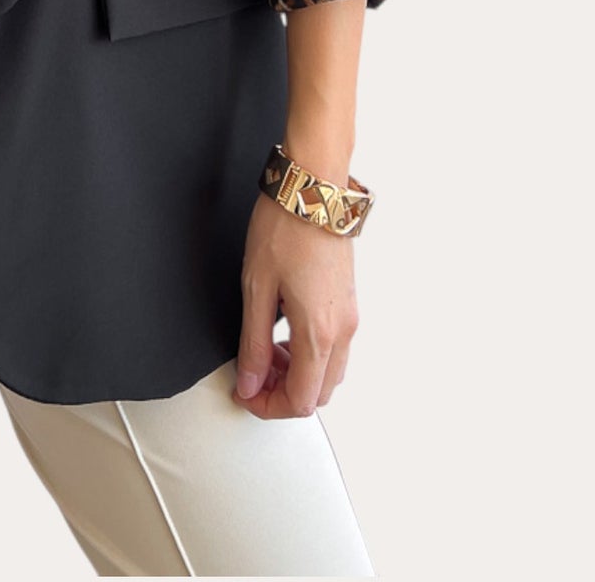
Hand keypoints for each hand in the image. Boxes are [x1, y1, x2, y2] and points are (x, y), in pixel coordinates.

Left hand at [232, 190, 358, 417]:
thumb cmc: (284, 228)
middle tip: (252, 374)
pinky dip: (309, 354)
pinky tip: (284, 331)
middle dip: (283, 393)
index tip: (244, 392)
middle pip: (319, 394)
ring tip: (265, 351)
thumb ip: (254, 343)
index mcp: (318, 332)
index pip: (300, 401)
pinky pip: (334, 348)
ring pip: (329, 373)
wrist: (313, 188)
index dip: (268, 406)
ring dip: (298, 374)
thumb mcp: (256, 288)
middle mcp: (342, 330)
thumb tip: (250, 383)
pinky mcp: (348, 302)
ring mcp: (349, 316)